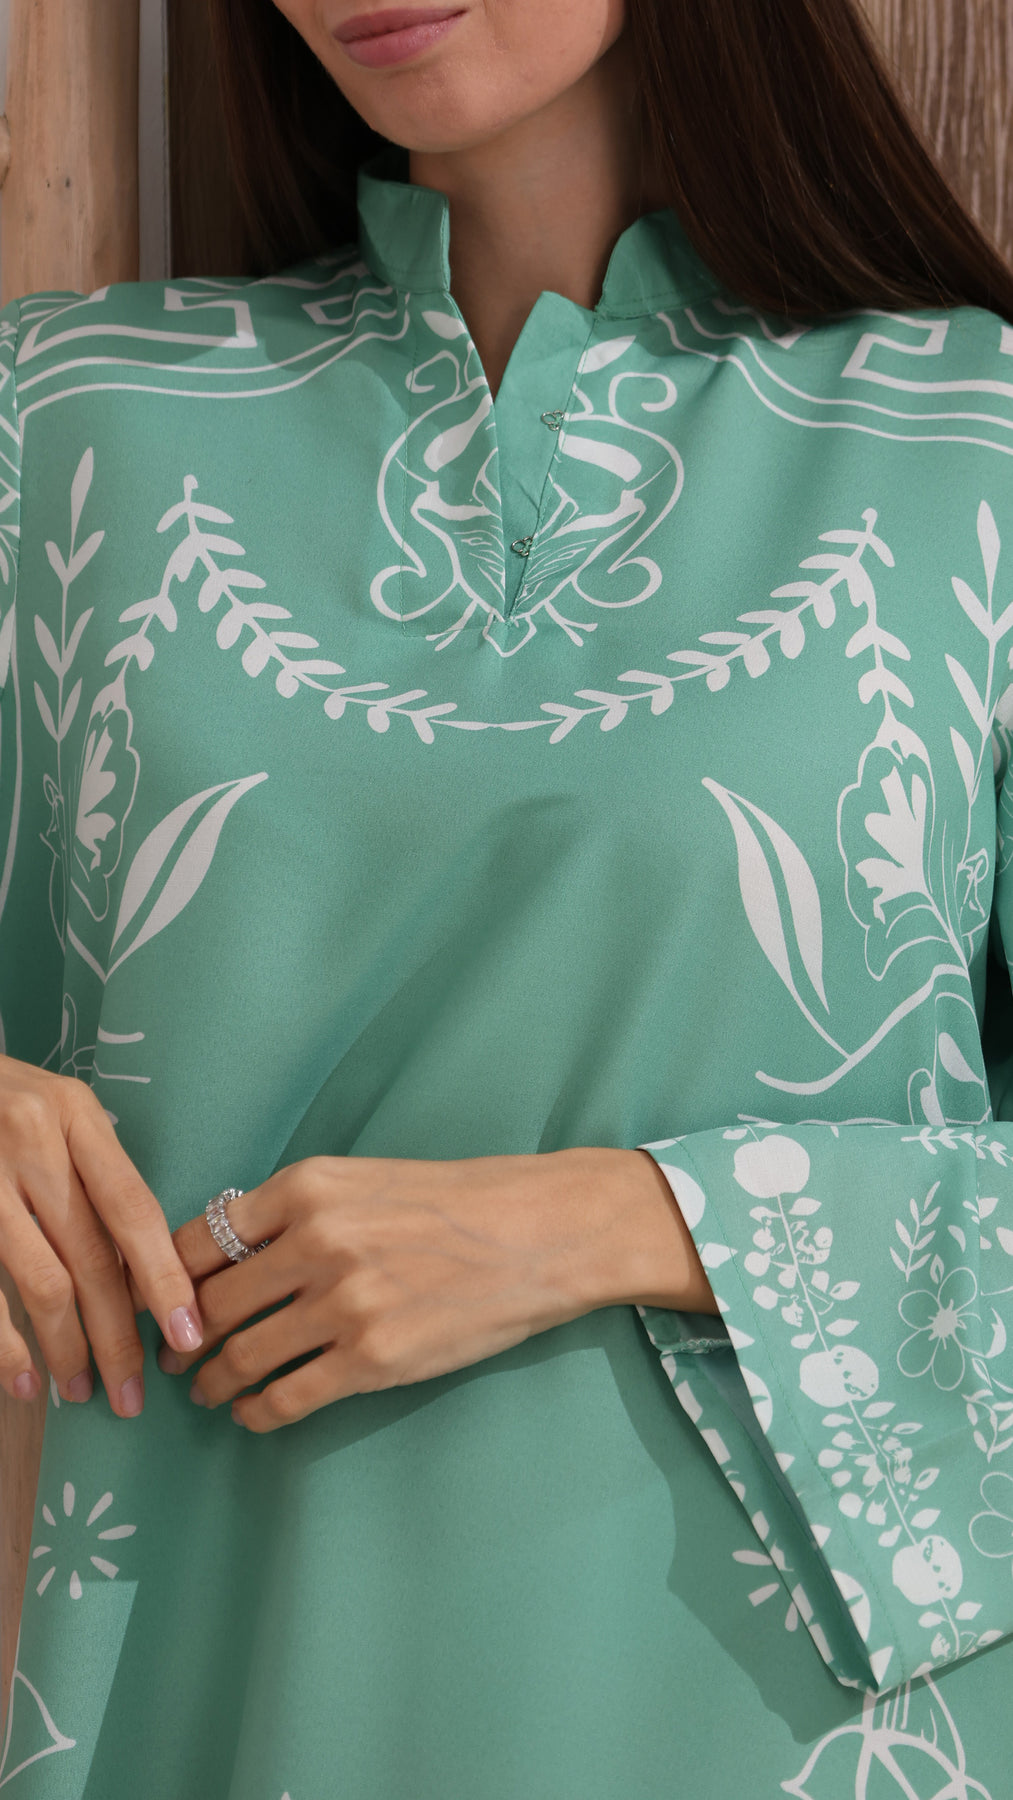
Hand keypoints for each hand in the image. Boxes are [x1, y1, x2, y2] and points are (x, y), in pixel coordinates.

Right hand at [0, 1054, 203, 1415]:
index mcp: (75, 1115)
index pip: (134, 1208)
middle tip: (135, 1393)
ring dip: (67, 1348)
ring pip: (42, 1281)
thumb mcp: (55, 1110)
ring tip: (83, 1391)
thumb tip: (144, 1266)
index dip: (165, 1277)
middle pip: (93, 1255)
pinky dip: (5, 1344)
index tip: (189, 1333)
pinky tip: (22, 1380)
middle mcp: (32, 1140)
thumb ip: (96, 1171)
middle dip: (120, 1334)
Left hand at [153, 1147, 715, 1432]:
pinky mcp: (373, 1359)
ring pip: (241, 1355)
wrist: (542, 1231)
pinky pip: (286, 1396)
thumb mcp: (366, 1179)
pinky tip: (252, 1412)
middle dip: (181, 1337)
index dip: (167, 1278)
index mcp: (307, 1188)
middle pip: (211, 1302)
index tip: (163, 1300)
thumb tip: (229, 1249)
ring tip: (204, 1390)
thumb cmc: (459, 1200)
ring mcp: (343, 1304)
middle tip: (172, 1354)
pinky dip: (256, 1411)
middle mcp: (315, 1242)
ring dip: (211, 1380)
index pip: (198, 1238)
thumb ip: (298, 1209)